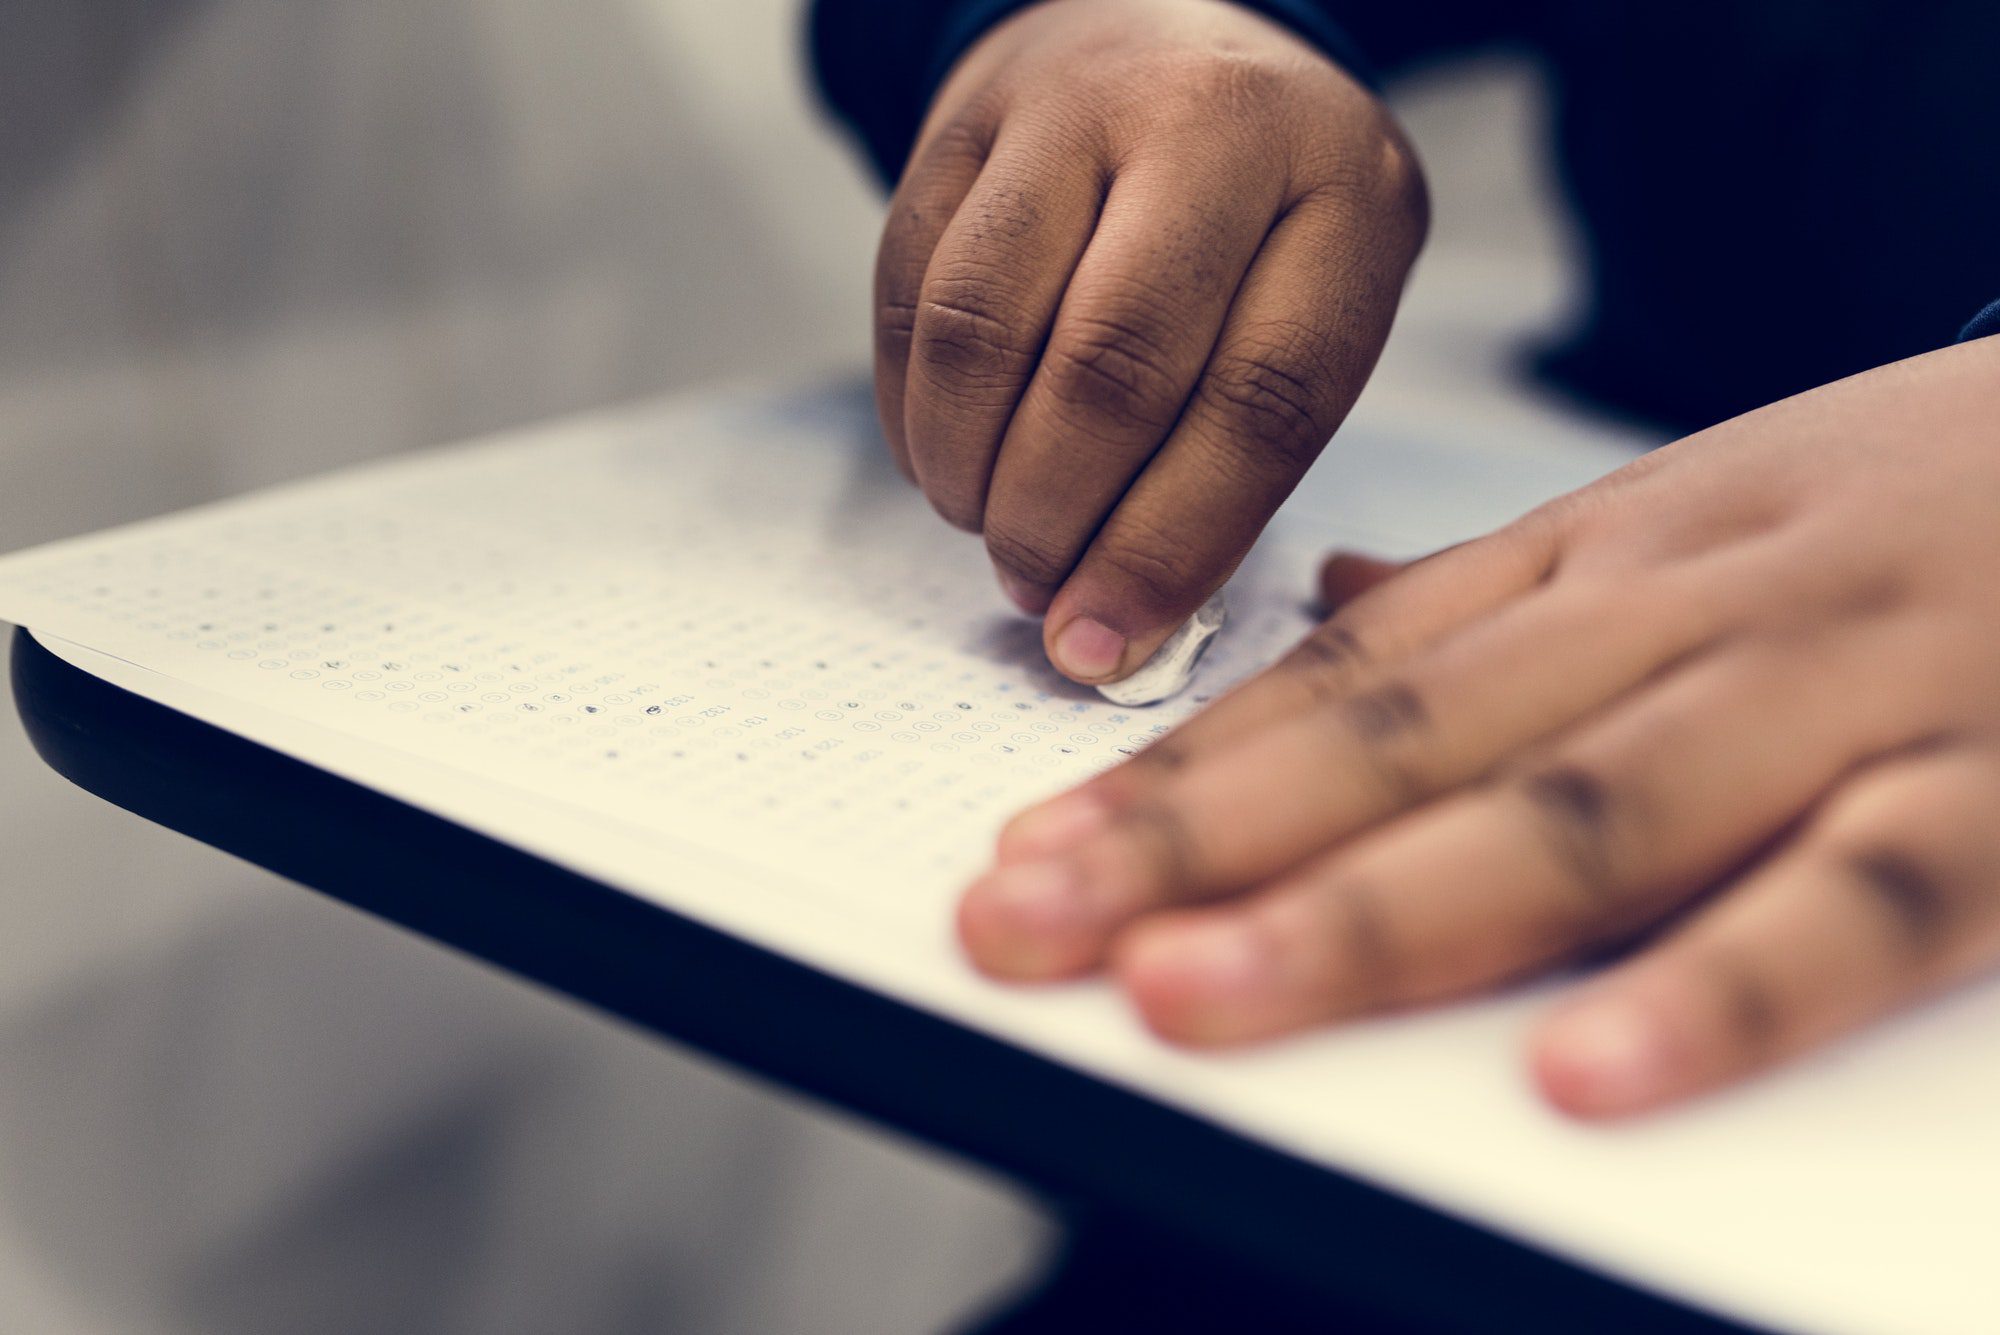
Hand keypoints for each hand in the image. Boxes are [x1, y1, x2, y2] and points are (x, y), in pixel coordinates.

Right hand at [876, 0, 1425, 682]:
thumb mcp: (1314, 299)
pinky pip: (909, 293)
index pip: (1259, 405)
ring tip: (988, 525)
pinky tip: (946, 458)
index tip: (1105, 643)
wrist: (1159, 26)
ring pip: (983, 327)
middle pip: (1111, 367)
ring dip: (968, 471)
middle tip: (1037, 589)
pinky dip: (914, 410)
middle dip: (1055, 519)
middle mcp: (1211, 126)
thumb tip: (1117, 623)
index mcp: (1342, 193)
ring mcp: (1074, 108)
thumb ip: (1244, 449)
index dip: (1169, 548)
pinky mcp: (962, 123)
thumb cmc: (1254, 213)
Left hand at [958, 335, 1999, 1118]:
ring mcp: (1829, 704)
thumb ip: (1510, 585)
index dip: (1176, 770)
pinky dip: (1715, 990)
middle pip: (1405, 743)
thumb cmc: (1904, 498)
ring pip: (1572, 817)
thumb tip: (1337, 596)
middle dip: (1197, 843)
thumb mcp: (1691, 505)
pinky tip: (1577, 1075)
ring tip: (1198, 996)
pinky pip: (1846, 907)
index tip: (1033, 848)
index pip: (1348, 676)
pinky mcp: (1996, 802)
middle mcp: (1678, 620)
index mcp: (1602, 556)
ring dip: (1369, 914)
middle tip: (1026, 921)